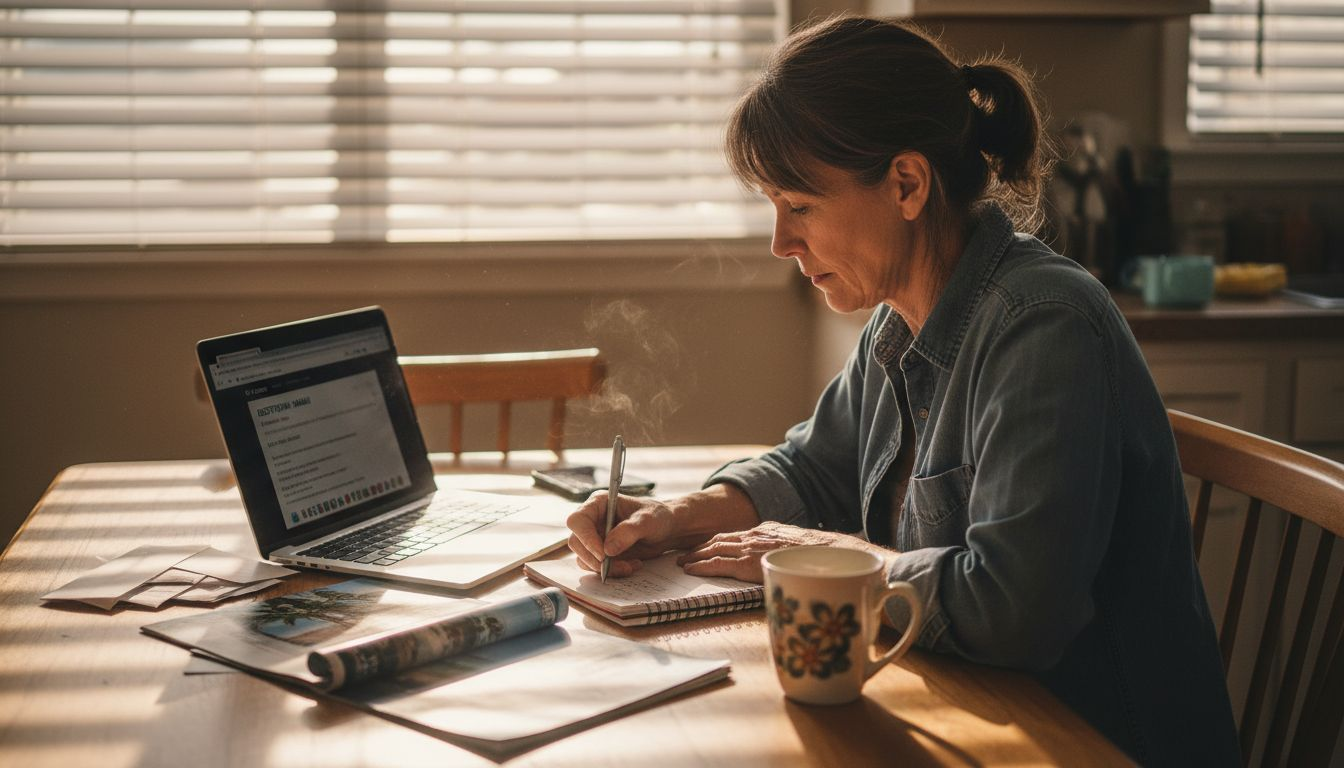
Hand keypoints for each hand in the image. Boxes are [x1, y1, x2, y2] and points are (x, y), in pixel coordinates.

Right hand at [566, 492, 682, 577]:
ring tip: (630, 566)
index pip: (577, 521)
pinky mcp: (600, 553)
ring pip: (584, 558)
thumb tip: (608, 549)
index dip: (586, 538)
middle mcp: (592, 520)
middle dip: (595, 559)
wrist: (666, 530)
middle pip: (576, 542)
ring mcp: (594, 537)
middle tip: (620, 566)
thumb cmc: (657, 517)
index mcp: (598, 504)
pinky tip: (631, 566)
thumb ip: (628, 532)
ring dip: (605, 568)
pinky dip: (612, 572)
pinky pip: (595, 567)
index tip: (603, 554)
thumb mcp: (647, 521)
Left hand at [676, 521, 895, 582]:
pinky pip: (718, 563)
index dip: (717, 541)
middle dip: (700, 546)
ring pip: (714, 549)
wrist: (837, 558)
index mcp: (769, 530)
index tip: (704, 546)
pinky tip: (688, 569)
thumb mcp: (801, 549)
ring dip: (695, 555)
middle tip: (683, 553)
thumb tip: (781, 565)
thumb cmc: (824, 559)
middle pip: (720, 539)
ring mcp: (752, 548)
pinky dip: (700, 565)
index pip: (736, 534)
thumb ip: (785, 553)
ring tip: (681, 561)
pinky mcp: (749, 563)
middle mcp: (757, 535)